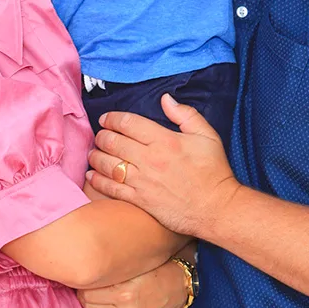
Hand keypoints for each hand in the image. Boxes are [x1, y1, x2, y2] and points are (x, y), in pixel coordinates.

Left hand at [77, 259, 188, 307]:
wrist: (180, 287)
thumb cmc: (155, 270)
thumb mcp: (134, 266)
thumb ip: (111, 271)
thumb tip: (84, 271)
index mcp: (125, 292)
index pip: (88, 292)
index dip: (85, 285)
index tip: (87, 280)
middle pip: (89, 306)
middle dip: (87, 297)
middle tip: (92, 289)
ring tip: (104, 299)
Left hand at [86, 95, 240, 235]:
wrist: (217, 208)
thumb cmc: (214, 171)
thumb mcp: (207, 136)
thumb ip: (185, 114)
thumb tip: (165, 99)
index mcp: (165, 140)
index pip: (128, 123)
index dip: (112, 118)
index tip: (106, 119)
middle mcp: (150, 159)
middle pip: (114, 142)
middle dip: (102, 136)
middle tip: (99, 135)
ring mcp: (143, 181)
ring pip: (108, 164)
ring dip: (96, 156)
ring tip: (93, 153)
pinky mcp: (140, 200)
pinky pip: (112, 189)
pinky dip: (98, 181)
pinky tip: (92, 175)